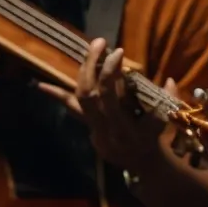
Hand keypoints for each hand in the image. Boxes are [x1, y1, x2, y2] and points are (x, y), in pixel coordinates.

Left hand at [36, 39, 168, 170]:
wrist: (139, 163)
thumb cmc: (152, 139)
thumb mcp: (163, 123)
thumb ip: (167, 102)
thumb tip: (168, 79)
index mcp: (122, 128)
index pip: (109, 95)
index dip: (110, 72)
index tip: (118, 52)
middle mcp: (103, 128)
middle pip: (88, 93)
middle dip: (91, 65)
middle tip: (99, 43)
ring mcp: (92, 127)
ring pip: (77, 97)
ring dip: (81, 72)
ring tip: (87, 51)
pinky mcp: (87, 125)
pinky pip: (70, 108)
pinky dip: (56, 95)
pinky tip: (39, 85)